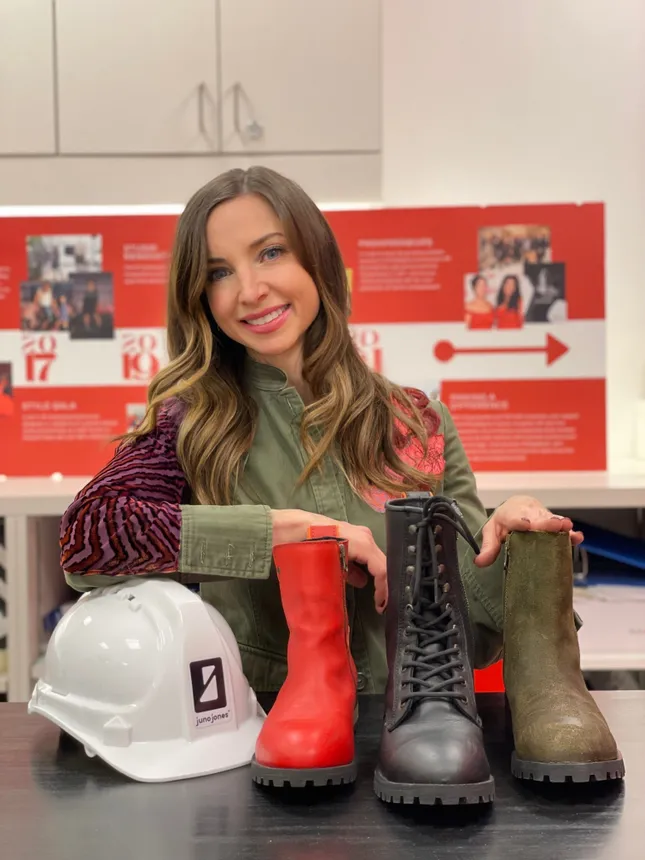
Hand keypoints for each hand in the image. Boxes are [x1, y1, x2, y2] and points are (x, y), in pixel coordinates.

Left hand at [271, 509, 387, 612]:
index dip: (384, 589)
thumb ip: (347, 576)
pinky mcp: (347, 535)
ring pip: (373, 558)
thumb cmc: (305, 543)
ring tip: (372, 596)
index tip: (380, 606)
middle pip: (380, 562)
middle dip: (383, 584)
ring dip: (374, 576)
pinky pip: (363, 554)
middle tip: (379, 603)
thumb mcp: (327, 563)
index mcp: (361, 542)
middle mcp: (363, 535)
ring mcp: (356, 533)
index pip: (382, 568)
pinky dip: (363, 568)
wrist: (286, 526)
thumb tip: (360, 589)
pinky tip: (356, 581)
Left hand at [474, 495, 582, 567]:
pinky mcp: (553, 524)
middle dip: (545, 522)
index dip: (520, 521)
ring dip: (559, 525)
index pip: (514, 518)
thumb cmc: (504, 522)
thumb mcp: (492, 532)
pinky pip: (562, 528)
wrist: (518, 506)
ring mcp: (542, 518)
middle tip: (554, 524)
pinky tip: (578, 537)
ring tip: (568, 527)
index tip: (526, 524)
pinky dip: (570, 532)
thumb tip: (479, 562)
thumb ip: (488, 547)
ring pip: (551, 521)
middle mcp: (528, 514)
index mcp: (510, 515)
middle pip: (537, 518)